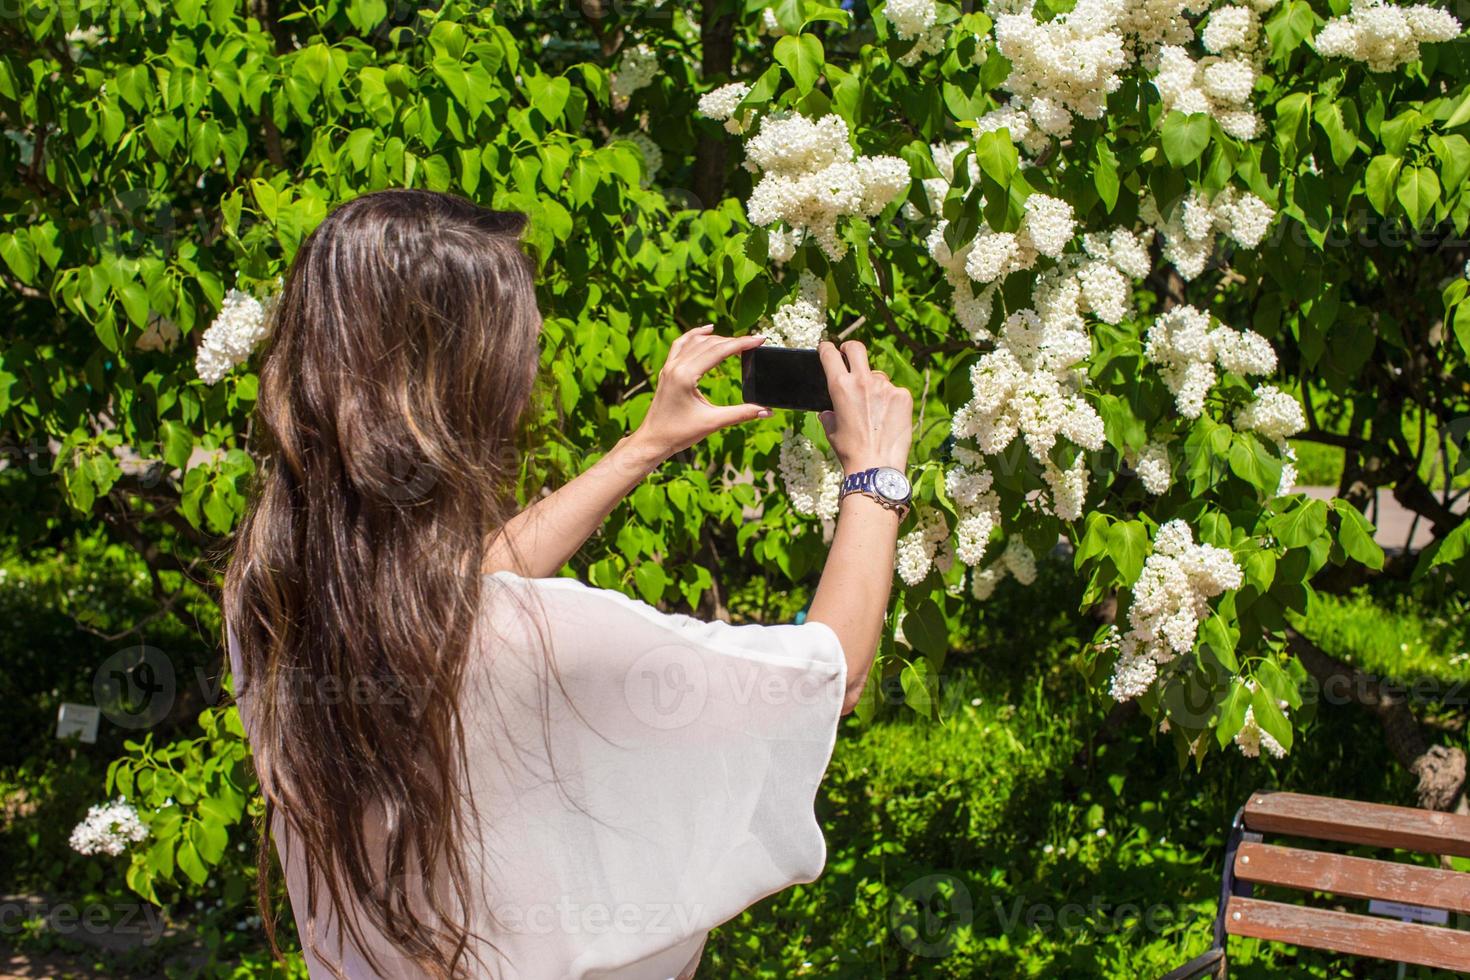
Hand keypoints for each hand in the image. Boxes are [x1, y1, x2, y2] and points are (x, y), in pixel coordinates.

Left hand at [628, 325, 772, 464]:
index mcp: (685, 376)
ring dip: (716, 338)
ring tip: (736, 339)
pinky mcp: (667, 371)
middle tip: (754, 341)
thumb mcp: (713, 423)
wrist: (653, 440)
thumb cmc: (679, 433)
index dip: (742, 343)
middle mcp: (675, 366)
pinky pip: (681, 345)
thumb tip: (767, 411)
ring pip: (695, 341)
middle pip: (709, 343)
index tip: (759, 339)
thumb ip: (742, 414)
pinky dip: (694, 335)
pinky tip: (706, 331)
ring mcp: (669, 367)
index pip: (719, 351)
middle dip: (733, 340)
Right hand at [816, 339, 913, 473]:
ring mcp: (885, 386)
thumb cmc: (850, 451)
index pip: (830, 355)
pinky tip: (888, 418)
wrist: (876, 465)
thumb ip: (829, 415)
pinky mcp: (903, 395)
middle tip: (848, 354)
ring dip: (874, 385)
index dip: (827, 348)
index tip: (827, 348)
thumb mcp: (832, 431)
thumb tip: (828, 412)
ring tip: (874, 410)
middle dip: (850, 348)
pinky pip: (894, 391)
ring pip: (877, 376)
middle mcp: (862, 380)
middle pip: (856, 348)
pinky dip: (890, 400)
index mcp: (840, 386)